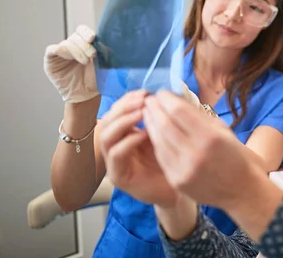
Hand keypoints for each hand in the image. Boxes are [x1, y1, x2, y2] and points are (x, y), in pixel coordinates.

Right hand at [44, 25, 98, 102]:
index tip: (93, 38)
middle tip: (92, 55)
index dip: (86, 33)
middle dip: (85, 45)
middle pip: (75, 37)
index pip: (82, 31)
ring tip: (85, 62)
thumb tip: (105, 40)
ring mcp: (61, 52)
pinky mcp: (50, 60)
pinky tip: (66, 55)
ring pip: (66, 43)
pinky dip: (59, 50)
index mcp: (84, 43)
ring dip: (76, 51)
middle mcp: (72, 46)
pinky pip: (51, 50)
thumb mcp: (102, 63)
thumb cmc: (95, 79)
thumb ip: (102, 50)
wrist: (86, 95)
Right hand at [99, 90, 178, 207]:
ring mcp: (114, 162)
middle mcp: (114, 146)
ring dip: (124, 121)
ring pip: (106, 136)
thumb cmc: (171, 161)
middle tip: (143, 100)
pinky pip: (116, 154)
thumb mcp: (163, 133)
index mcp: (124, 134)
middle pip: (107, 120)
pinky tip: (146, 133)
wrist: (176, 190)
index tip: (145, 92)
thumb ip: (157, 117)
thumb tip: (159, 93)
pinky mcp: (118, 176)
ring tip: (142, 113)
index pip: (116, 111)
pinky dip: (129, 140)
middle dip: (124, 107)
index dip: (128, 99)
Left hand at [143, 91, 263, 210]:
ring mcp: (184, 169)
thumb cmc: (237, 156)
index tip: (162, 93)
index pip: (179, 112)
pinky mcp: (177, 180)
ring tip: (148, 113)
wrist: (242, 191)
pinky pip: (161, 156)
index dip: (166, 99)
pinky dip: (156, 141)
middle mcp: (195, 153)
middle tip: (149, 100)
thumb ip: (200, 117)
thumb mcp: (224, 131)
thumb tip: (178, 101)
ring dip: (151, 124)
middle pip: (165, 124)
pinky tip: (154, 132)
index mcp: (211, 137)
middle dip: (155, 109)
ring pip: (159, 140)